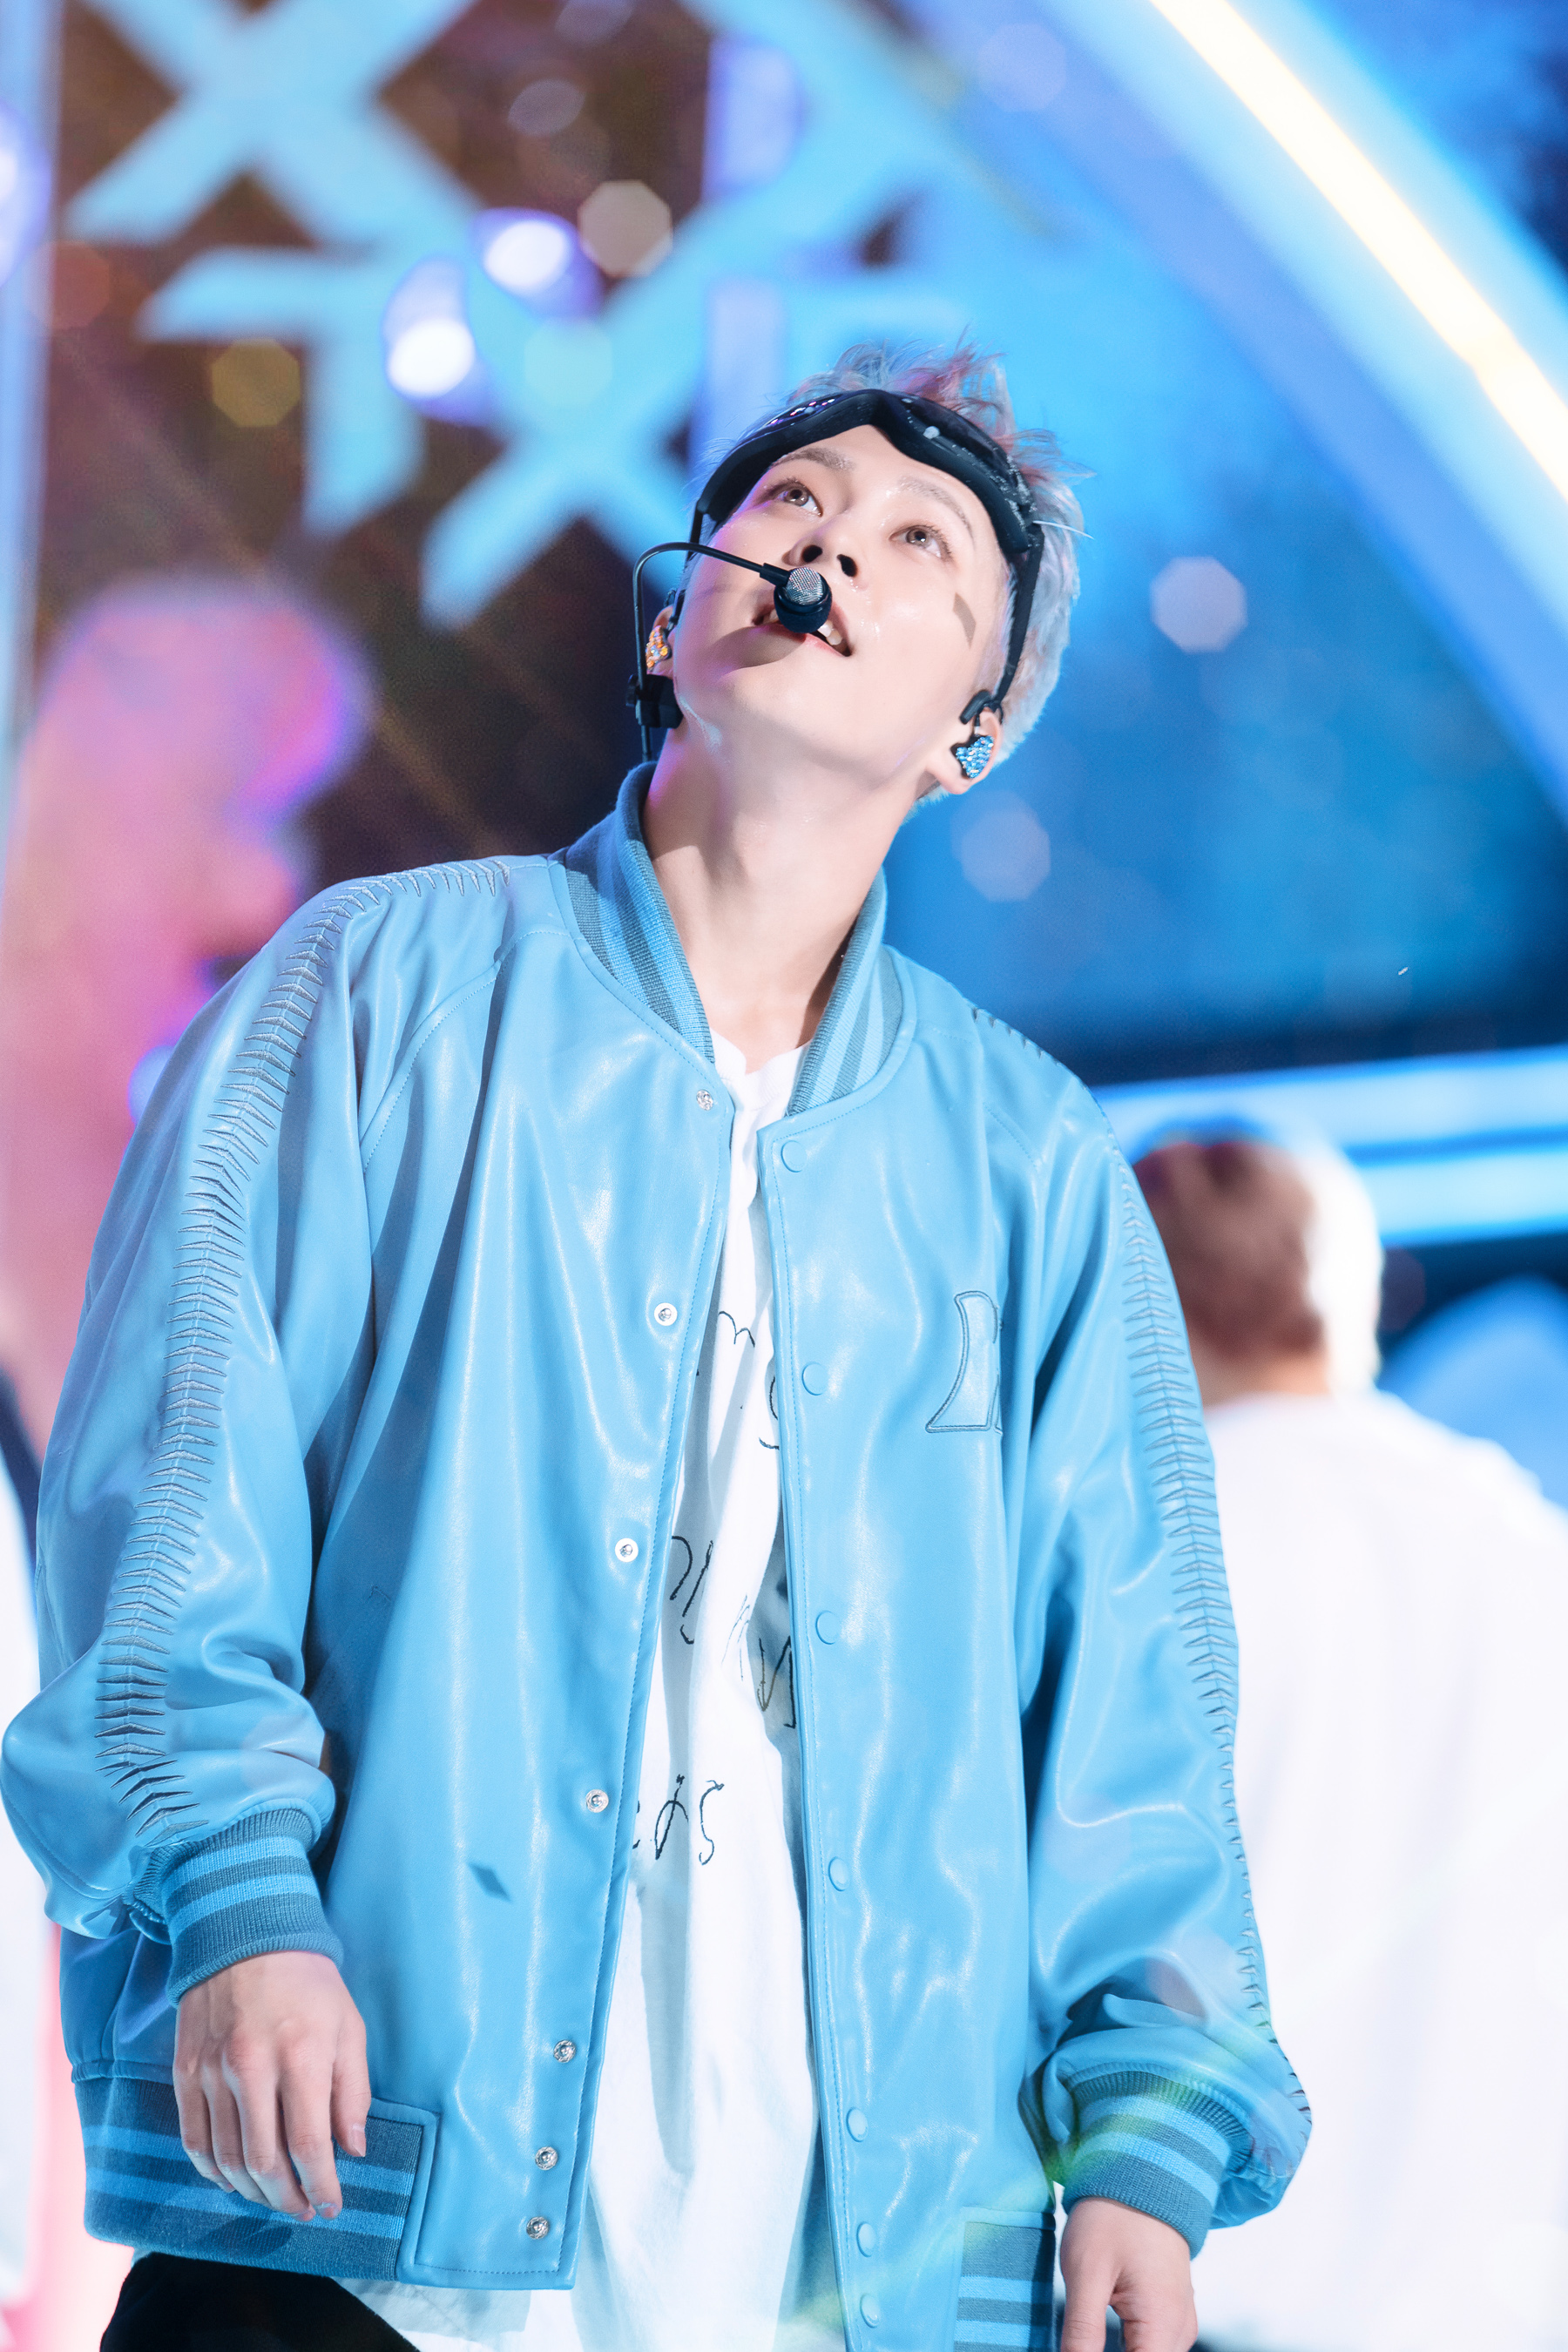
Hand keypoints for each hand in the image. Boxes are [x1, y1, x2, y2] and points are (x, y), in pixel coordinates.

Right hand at [173, 1950, 369, 2221]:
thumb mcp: (349, 2026)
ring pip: (227, 2159)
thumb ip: (352, 2091)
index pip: (309, 2144)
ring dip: (253, 2192)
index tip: (334, 2204)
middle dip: (288, 2198)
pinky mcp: (185, 2071)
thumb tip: (353, 2150)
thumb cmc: (308, 1983)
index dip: (322, 2185)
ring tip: (275, 2199)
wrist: (243, 1934)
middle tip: (304, 2210)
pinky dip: (212, 2171)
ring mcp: (212, 2072)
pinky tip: (233, 2181)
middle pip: (264, 2162)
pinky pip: (194, 2139)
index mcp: (300, 2055)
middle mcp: (251, 2068)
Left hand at [1060, 2197, 1197, 2351]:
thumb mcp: (1086, 2275)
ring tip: (1085, 2336)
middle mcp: (1179, 2328)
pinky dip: (1128, 2346)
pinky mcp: (1168, 2309)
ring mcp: (1177, 2318)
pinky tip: (1099, 2336)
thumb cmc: (1113, 2216)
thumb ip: (1082, 2333)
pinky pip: (1151, 2343)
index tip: (1077, 2348)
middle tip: (1078, 2338)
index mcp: (1163, 2324)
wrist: (1140, 2172)